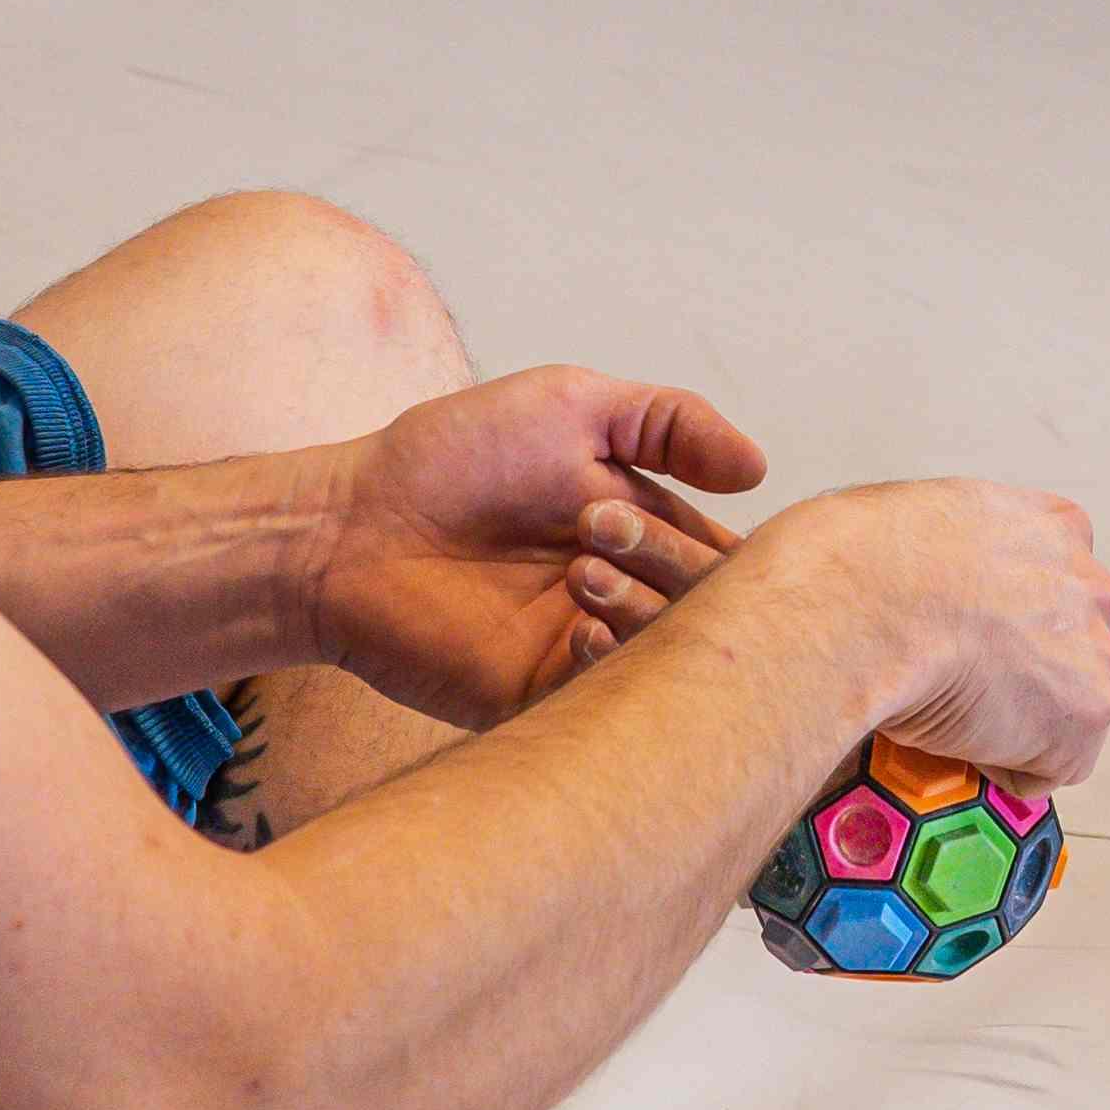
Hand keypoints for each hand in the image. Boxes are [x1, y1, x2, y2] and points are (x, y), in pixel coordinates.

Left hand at [310, 367, 765, 728]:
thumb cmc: (450, 456)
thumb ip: (670, 423)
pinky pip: (605, 703)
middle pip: (706, 608)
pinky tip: (577, 631)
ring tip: (578, 572)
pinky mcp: (540, 702)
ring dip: (640, 610)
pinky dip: (607, 667)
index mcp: (642, 533)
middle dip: (674, 565)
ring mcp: (584, 652)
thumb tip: (760, 469)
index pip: (728, 559)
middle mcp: (624, 595)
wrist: (350, 526)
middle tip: (599, 527)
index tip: (709, 522)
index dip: (734, 547)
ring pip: (666, 658)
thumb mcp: (572, 405)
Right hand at [749, 481, 1109, 786]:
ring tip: (946, 715)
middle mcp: (1087, 582)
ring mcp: (1095, 650)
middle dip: (1022, 672)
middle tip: (957, 684)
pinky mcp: (1086, 713)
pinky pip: (1046, 764)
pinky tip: (953, 742)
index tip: (972, 639)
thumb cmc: (861, 563)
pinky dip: (1000, 769)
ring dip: (1012, 723)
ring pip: (1061, 708)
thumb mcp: (907, 523)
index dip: (1008, 619)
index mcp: (1047, 525)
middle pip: (1068, 645)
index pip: (1051, 580)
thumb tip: (912, 582)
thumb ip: (945, 555)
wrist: (868, 608)